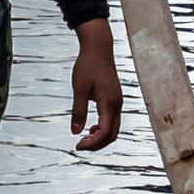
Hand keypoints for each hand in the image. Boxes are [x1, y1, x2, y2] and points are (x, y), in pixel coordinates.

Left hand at [68, 21, 121, 150]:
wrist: (98, 48)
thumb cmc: (88, 65)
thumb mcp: (79, 89)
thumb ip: (78, 111)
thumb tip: (75, 132)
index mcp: (109, 103)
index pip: (104, 132)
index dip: (92, 143)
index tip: (77, 146)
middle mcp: (117, 105)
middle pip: (112, 134)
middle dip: (97, 144)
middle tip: (79, 146)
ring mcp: (117, 102)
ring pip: (113, 129)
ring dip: (100, 137)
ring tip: (83, 139)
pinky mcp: (115, 99)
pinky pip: (112, 120)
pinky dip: (103, 129)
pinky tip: (90, 128)